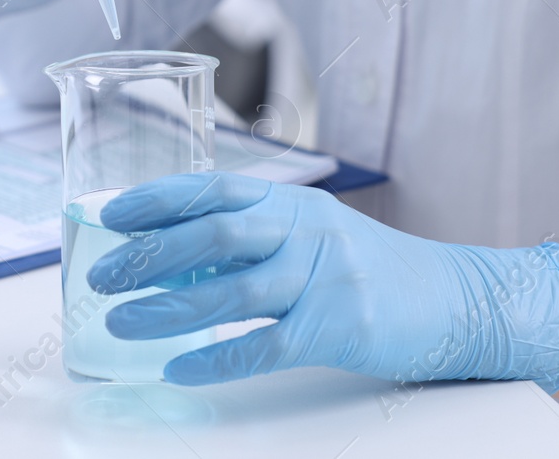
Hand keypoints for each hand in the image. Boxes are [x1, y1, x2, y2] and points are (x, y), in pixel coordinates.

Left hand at [87, 173, 558, 390]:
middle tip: (101, 276)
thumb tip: (172, 255)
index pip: (214, 189)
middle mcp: (306, 231)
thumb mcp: (314, 235)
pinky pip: (265, 346)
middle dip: (148, 255)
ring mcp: (325, 278)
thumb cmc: (374, 270)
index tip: (110, 216)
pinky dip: (217, 358)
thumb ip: (255, 239)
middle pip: (214, 233)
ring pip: (231, 289)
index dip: (157, 200)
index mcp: (293, 202)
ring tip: (121, 322)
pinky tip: (180, 369)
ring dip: (166, 307)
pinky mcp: (340, 327)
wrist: (457, 301)